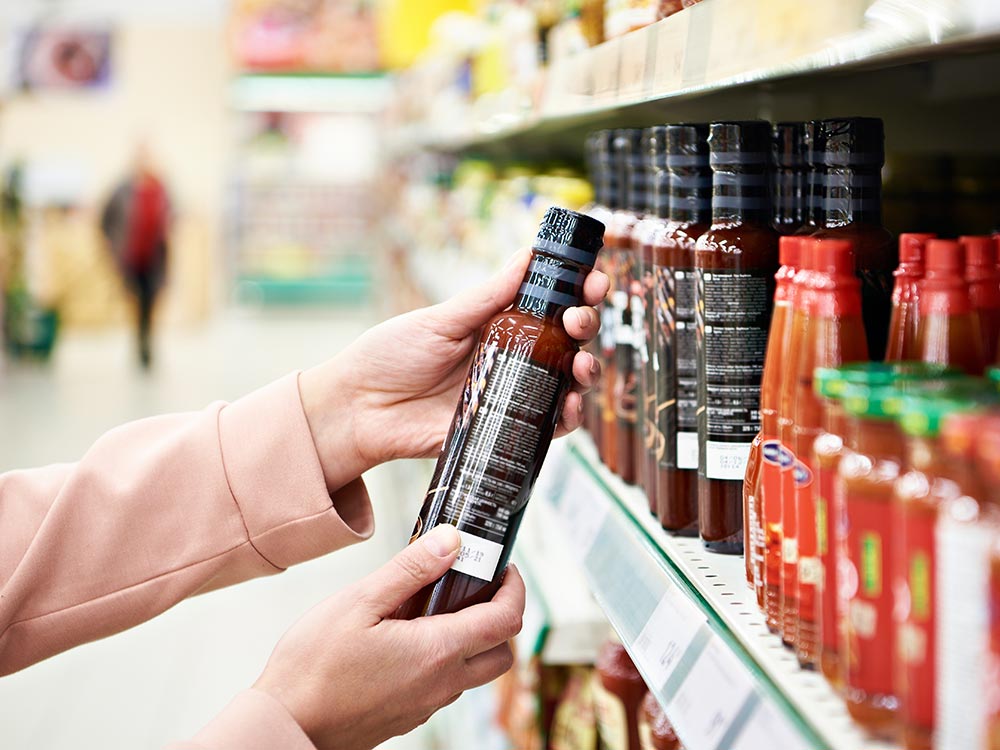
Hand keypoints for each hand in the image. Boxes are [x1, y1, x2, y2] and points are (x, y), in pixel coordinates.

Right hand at [254, 524, 524, 749]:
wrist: (285, 724)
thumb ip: (411, 569)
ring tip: (433, 607)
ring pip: (475, 671)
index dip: (514, 589)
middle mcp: (442, 684)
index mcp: (438, 652)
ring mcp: (427, 704)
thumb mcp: (360, 601)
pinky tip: (407, 636)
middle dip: (501, 616)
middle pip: (502, 652)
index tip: (503, 568)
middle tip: (477, 587)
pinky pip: (445, 685)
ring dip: (472, 638)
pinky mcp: (409, 715)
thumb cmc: (313, 667)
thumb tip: (452, 541)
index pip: (507, 621)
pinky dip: (444, 658)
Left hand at [300, 249, 608, 489]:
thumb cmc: (390, 356)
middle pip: (566, 341)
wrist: (357, 409)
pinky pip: (547, 427)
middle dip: (586, 325)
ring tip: (582, 365)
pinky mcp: (503, 430)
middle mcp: (511, 358)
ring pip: (565, 384)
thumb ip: (487, 297)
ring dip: (585, 371)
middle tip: (581, 319)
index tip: (593, 279)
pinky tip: (571, 407)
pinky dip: (567, 418)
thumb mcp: (440, 320)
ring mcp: (510, 394)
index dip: (576, 292)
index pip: (548, 305)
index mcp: (497, 324)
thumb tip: (528, 256)